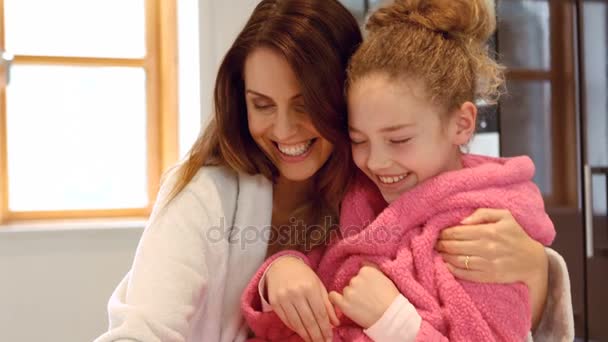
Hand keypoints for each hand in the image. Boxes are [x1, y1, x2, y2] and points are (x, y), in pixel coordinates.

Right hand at [266, 256, 338, 341]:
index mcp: (310, 288)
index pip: (320, 314)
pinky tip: (302, 332)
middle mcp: (296, 293)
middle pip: (309, 321)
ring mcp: (283, 298)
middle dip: (317, 335)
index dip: (325, 329)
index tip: (329, 338)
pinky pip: (286, 320)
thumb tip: (335, 323)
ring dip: (306, 335)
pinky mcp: (274, 302)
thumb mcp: (319, 286)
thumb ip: (328, 304)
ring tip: (313, 341)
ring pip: (297, 323)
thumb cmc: (304, 275)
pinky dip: (295, 328)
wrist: (282, 265)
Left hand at [328, 263, 398, 328]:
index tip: (369, 289)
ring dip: (351, 296)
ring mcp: (349, 291)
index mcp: (366, 270)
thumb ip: (373, 269)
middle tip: (367, 298)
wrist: (391, 317)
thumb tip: (362, 263)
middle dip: (358, 289)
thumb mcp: (385, 278)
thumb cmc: (391, 299)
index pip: (360, 272)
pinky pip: (333, 297)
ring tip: (362, 305)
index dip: (364, 281)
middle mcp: (356, 278)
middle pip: (352, 281)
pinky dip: (335, 298)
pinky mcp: (344, 304)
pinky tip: (339, 301)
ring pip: (346, 290)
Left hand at [436, 208, 548, 328]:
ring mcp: (487, 263)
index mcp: (488, 231)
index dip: (443, 232)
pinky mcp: (489, 276)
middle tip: (434, 242)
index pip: (457, 231)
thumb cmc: (515, 234)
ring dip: (444, 256)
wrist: (532, 260)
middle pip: (454, 246)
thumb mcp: (504, 216)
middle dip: (440, 243)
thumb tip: (462, 221)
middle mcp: (487, 247)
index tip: (437, 232)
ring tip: (438, 251)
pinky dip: (452, 269)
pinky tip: (446, 264)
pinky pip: (465, 274)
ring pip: (457, 260)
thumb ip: (482, 213)